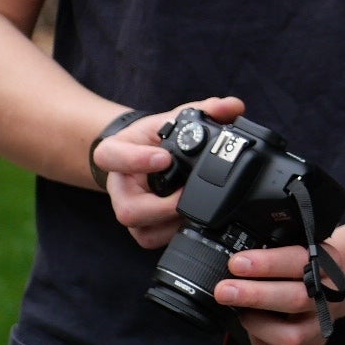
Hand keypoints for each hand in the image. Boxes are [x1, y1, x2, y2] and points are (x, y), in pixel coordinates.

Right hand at [93, 96, 245, 249]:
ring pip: (141, 229)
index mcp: (116, 153)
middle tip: (188, 194)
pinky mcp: (141, 226)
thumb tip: (232, 106)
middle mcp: (119, 186)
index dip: (135, 160)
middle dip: (161, 206)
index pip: (112, 157)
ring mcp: (128, 208)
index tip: (164, 158)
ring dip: (171, 222)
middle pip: (127, 208)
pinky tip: (192, 220)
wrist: (143, 154)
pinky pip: (152, 238)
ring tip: (195, 207)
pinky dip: (173, 232)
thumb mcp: (172, 118)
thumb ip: (202, 110)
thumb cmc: (154, 138)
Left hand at [215, 239, 344, 344]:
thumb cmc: (303, 271)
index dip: (267, 263)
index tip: (237, 263)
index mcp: (328, 263)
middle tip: (224, 291)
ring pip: (290, 335)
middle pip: (297, 299)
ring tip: (240, 312)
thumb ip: (273, 252)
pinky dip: (258, 336)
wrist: (328, 293)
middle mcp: (331, 295)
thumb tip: (235, 262)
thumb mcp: (296, 252)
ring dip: (256, 323)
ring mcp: (323, 325)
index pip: (300, 261)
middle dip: (256, 295)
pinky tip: (255, 324)